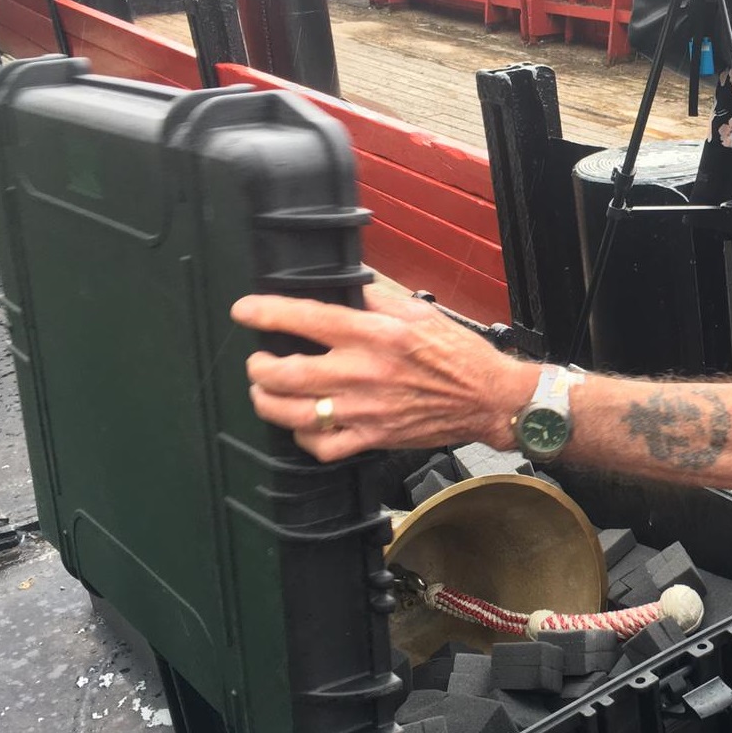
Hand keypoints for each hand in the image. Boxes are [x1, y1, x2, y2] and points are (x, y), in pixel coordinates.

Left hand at [231, 286, 537, 462]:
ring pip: (294, 413)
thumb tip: (346, 286)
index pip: (307, 318)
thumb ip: (377, 298)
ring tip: (265, 391)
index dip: (266, 313)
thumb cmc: (458, 355)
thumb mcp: (419, 312)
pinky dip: (302, 437)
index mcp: (375, 335)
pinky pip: (322, 446)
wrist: (487, 398)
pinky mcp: (373, 437)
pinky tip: (301, 424)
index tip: (244, 310)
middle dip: (258, 366)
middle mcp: (364, 372)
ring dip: (268, 401)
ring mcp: (366, 410)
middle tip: (257, 360)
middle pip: (286, 373)